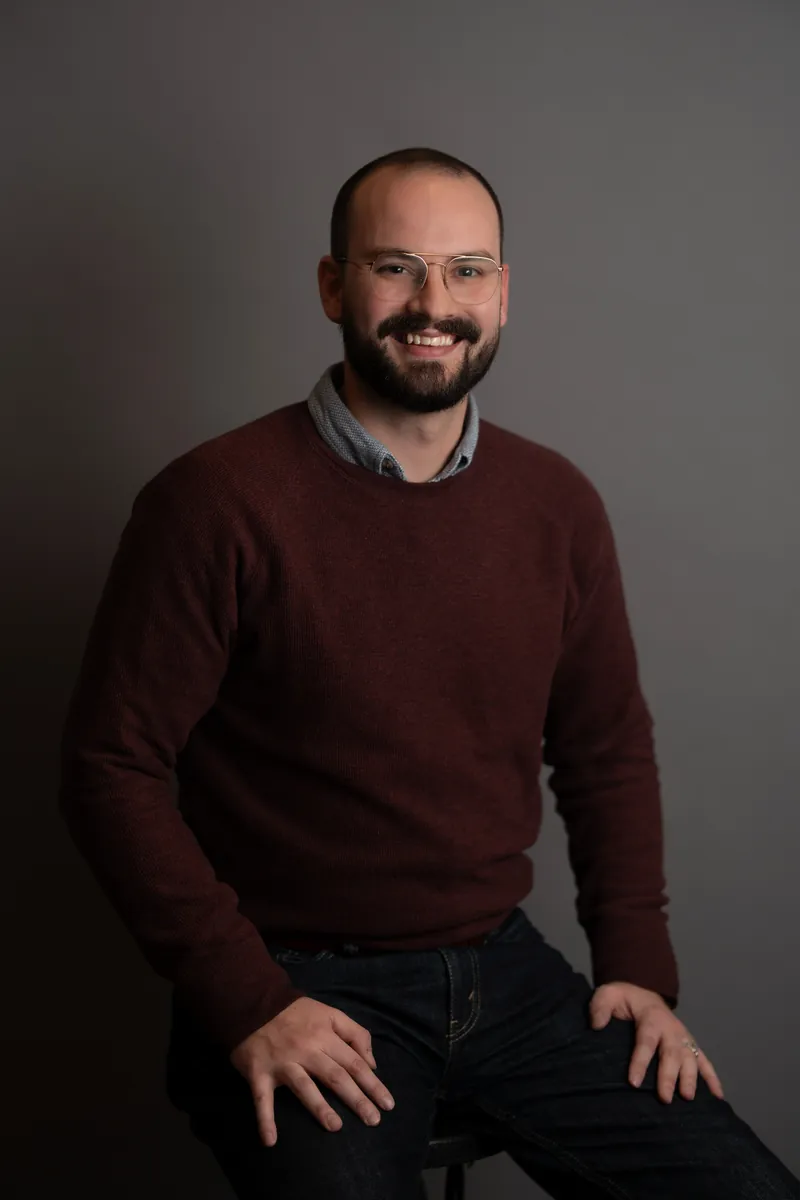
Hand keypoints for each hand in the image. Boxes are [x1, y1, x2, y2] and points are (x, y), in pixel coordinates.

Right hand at [229, 997, 395, 1145]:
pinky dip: (265, 1120)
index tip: (388, 1104)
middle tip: (373, 1120)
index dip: (372, 1083)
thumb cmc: (296, 1012)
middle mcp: (306, 1050)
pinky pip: (262, 1099)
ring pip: (304, 1087)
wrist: (253, 1002)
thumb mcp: (329, 1013)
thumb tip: (372, 1063)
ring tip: (336, 1127)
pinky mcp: (259, 1073)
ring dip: (319, 1108)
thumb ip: (354, 1033)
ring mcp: (282, 1063)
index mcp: (324, 1035)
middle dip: (357, 1099)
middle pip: (335, 1076)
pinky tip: (271, 1141)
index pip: (354, 1062)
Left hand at [590, 981, 724, 1104]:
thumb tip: (596, 1026)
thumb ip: (600, 1008)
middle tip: (664, 1098)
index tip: (634, 1082)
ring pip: (690, 1059)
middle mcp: (671, 1029)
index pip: (645, 1041)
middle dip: (668, 1076)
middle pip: (671, 1054)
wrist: (642, 991)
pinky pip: (705, 1061)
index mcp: (650, 1018)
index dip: (640, 1062)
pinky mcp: (690, 1045)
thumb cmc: (623, 998)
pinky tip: (718, 1096)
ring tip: (687, 1098)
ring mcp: (683, 1038)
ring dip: (691, 1079)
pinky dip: (713, 1078)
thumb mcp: (607, 995)